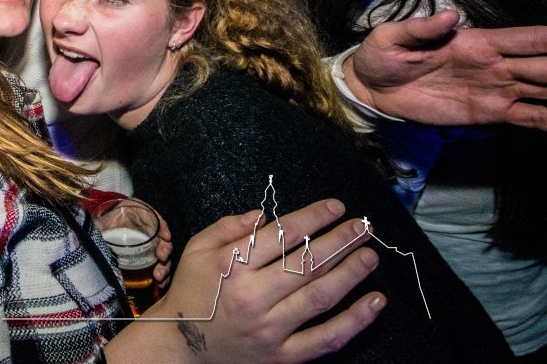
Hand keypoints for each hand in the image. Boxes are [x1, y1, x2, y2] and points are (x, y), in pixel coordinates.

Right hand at [105, 199, 383, 363]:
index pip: (283, 235)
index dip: (314, 217)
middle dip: (341, 241)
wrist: (182, 346)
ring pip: (321, 297)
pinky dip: (355, 321)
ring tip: (370, 255)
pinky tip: (375, 302)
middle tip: (363, 226)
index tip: (336, 207)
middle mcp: (253, 297)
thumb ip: (227, 226)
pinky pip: (326, 339)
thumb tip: (264, 214)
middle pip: (307, 264)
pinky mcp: (283, 355)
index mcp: (232, 266)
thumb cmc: (192, 291)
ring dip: (351, 274)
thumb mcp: (196, 249)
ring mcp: (270, 329)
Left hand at [346, 10, 546, 129]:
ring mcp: (496, 90)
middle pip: (545, 66)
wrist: (370, 89)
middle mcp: (496, 65)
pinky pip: (528, 118)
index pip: (528, 38)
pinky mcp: (488, 113)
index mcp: (478, 42)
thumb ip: (420, 28)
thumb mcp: (392, 37)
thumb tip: (450, 16)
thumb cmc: (381, 56)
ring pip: (544, 91)